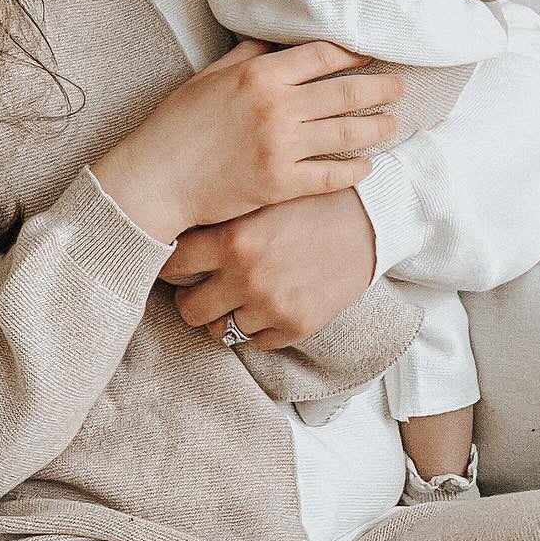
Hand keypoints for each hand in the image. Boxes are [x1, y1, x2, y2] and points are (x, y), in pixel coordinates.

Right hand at [91, 37, 401, 242]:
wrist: (155, 179)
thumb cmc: (176, 125)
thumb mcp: (209, 77)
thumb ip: (248, 58)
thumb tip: (279, 44)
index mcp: (259, 75)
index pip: (322, 56)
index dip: (354, 52)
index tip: (373, 53)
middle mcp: (276, 107)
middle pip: (344, 92)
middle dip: (379, 88)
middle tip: (400, 87)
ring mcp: (280, 147)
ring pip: (344, 133)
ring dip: (375, 127)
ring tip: (392, 124)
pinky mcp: (280, 184)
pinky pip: (331, 174)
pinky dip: (354, 169)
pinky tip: (367, 166)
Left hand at [159, 187, 378, 347]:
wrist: (369, 219)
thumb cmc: (310, 200)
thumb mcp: (262, 197)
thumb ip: (223, 218)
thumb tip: (176, 230)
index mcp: (233, 239)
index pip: (173, 265)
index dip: (170, 266)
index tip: (175, 265)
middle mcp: (247, 276)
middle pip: (189, 309)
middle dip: (192, 299)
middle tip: (201, 287)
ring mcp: (271, 306)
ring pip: (220, 331)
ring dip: (225, 316)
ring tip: (236, 297)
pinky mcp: (296, 325)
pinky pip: (255, 343)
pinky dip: (255, 328)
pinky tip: (266, 304)